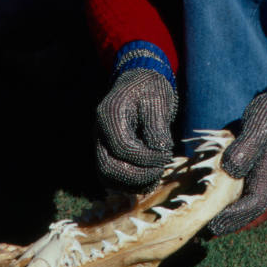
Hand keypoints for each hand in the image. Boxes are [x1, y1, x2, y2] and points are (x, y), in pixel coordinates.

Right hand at [96, 68, 177, 189]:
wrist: (140, 82)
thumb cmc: (150, 89)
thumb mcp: (158, 101)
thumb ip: (157, 128)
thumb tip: (160, 154)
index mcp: (109, 114)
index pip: (122, 148)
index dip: (146, 158)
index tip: (166, 155)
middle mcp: (99, 131)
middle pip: (108, 168)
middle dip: (137, 175)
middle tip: (160, 169)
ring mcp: (100, 143)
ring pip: (107, 177)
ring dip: (132, 183)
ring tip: (156, 175)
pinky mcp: (107, 152)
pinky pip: (112, 177)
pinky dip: (129, 183)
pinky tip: (149, 177)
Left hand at [208, 91, 266, 234]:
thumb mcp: (258, 127)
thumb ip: (246, 148)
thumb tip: (230, 169)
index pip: (253, 204)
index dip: (234, 215)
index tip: (214, 222)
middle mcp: (266, 181)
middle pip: (247, 209)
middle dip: (227, 221)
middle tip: (205, 228)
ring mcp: (260, 177)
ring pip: (243, 202)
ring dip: (226, 212)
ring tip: (204, 219)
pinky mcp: (253, 170)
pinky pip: (240, 190)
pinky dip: (226, 197)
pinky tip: (210, 198)